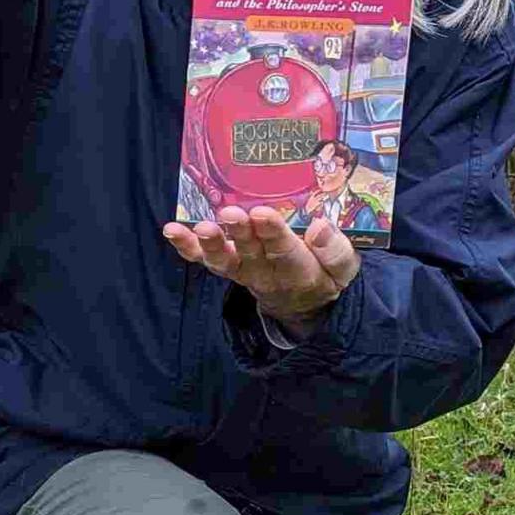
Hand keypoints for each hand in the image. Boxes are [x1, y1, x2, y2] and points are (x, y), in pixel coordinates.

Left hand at [161, 205, 360, 327]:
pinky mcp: (227, 267)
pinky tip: (172, 231)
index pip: (286, 251)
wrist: (303, 300)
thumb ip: (336, 252)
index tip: (263, 214)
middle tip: (230, 214)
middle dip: (240, 233)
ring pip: (224, 260)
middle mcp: (266, 272)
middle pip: (251, 253)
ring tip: (200, 228)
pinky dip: (187, 248)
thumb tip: (320, 227)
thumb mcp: (343, 269)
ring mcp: (242, 270)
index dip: (274, 233)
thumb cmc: (325, 273)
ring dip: (210, 243)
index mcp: (300, 270)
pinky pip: (205, 260)